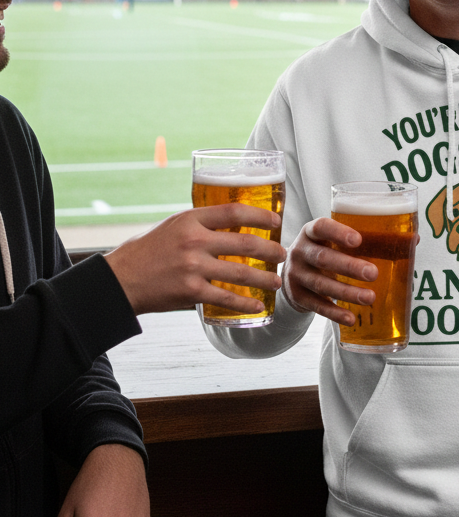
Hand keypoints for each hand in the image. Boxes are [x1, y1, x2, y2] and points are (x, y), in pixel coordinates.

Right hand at [104, 205, 283, 315]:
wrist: (119, 280)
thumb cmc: (147, 251)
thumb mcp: (173, 226)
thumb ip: (200, 224)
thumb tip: (233, 224)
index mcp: (190, 219)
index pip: (234, 212)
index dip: (260, 216)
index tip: (276, 221)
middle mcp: (193, 240)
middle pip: (245, 243)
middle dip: (270, 250)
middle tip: (281, 255)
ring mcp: (193, 266)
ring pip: (241, 272)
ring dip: (264, 278)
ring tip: (275, 282)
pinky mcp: (190, 291)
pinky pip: (226, 297)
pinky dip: (246, 303)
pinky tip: (257, 304)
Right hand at [281, 216, 376, 325]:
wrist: (291, 274)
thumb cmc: (324, 250)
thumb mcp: (333, 240)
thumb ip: (364, 238)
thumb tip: (411, 239)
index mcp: (311, 232)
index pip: (321, 227)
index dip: (338, 233)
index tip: (358, 240)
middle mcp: (299, 251)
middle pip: (323, 258)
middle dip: (349, 266)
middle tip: (373, 273)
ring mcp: (296, 275)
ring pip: (321, 284)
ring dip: (346, 292)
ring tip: (370, 297)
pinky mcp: (297, 296)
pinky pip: (317, 305)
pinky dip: (334, 313)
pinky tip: (351, 318)